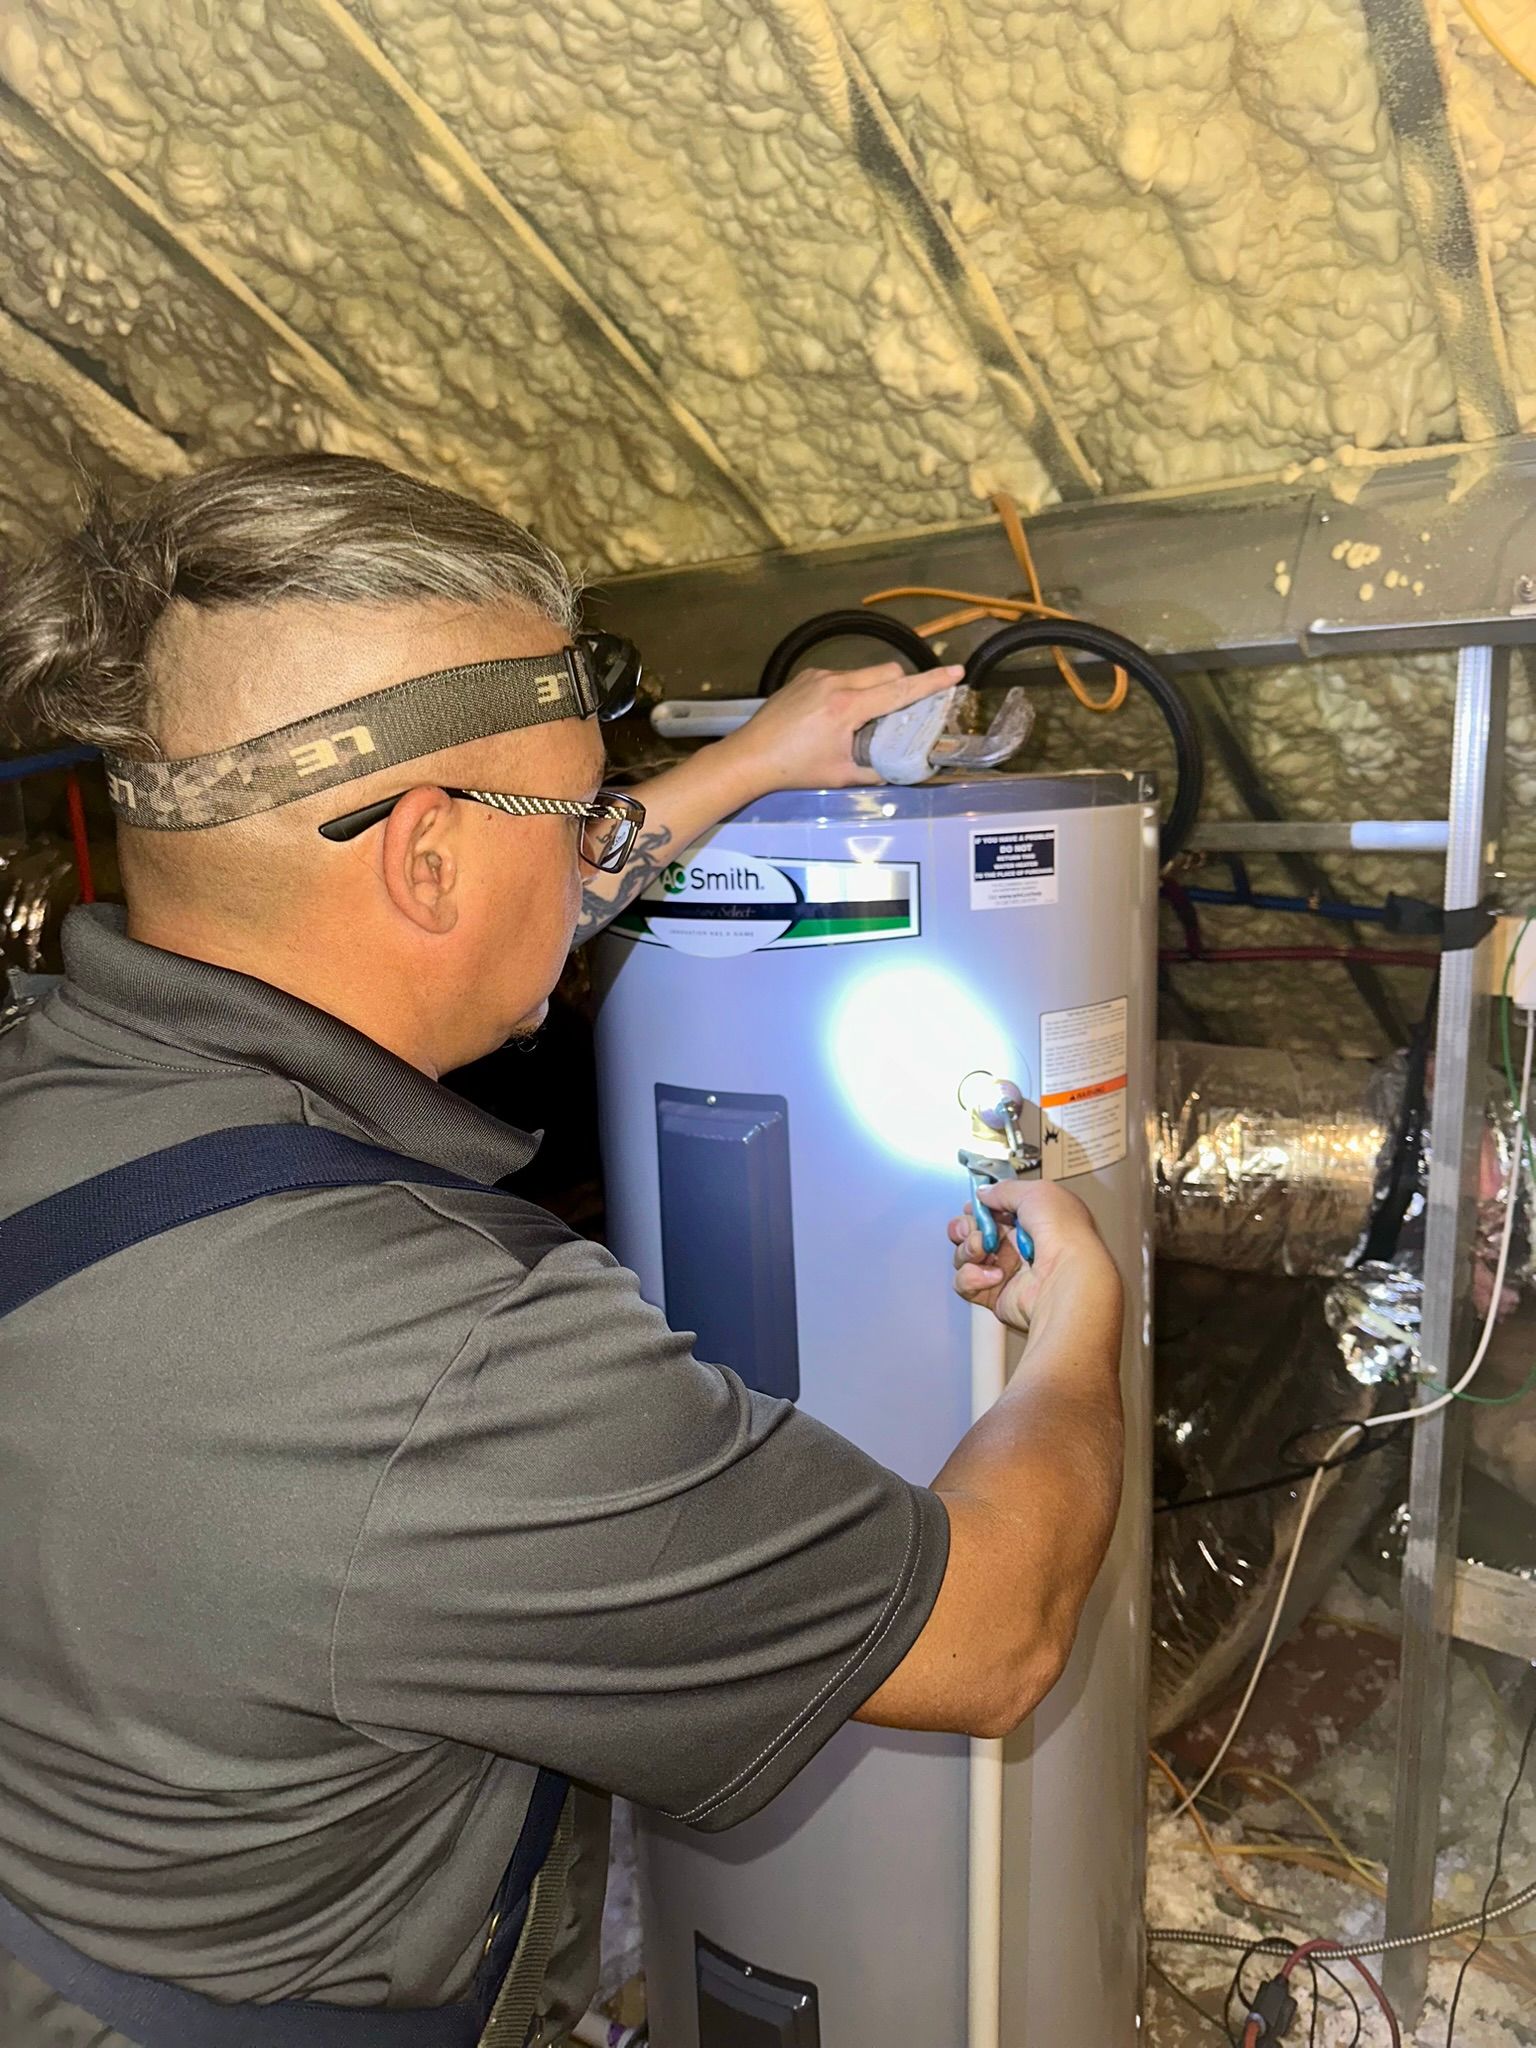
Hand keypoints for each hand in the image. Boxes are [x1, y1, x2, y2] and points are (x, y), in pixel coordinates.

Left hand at [714, 659, 965, 796]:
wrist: (750, 757)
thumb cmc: (795, 770)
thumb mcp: (842, 775)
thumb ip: (877, 769)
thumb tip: (902, 768)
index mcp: (847, 707)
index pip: (900, 690)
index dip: (931, 682)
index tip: (956, 671)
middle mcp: (835, 683)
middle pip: (887, 671)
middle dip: (903, 685)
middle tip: (906, 709)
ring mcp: (818, 676)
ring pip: (864, 672)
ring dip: (876, 688)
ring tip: (866, 718)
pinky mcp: (805, 676)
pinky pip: (842, 676)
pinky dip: (852, 689)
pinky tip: (839, 716)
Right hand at [948, 1180, 1117, 1335]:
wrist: (1067, 1280)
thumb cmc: (1064, 1236)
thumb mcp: (1037, 1192)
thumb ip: (1004, 1189)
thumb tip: (985, 1192)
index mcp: (1034, 1220)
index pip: (995, 1210)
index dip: (980, 1207)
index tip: (974, 1206)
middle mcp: (1019, 1245)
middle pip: (974, 1231)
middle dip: (965, 1227)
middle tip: (975, 1228)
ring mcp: (1007, 1270)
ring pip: (965, 1256)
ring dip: (968, 1249)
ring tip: (983, 1250)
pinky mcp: (994, 1294)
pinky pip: (965, 1283)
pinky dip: (972, 1277)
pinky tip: (993, 1275)